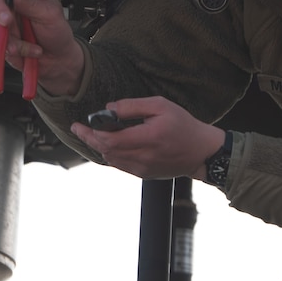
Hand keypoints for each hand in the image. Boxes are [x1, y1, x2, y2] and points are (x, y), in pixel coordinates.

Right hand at [0, 0, 84, 95]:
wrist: (59, 59)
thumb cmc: (58, 33)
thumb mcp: (52, 15)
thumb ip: (33, 5)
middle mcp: (14, 7)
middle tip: (8, 20)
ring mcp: (8, 24)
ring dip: (13, 37)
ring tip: (30, 43)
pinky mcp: (5, 41)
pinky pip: (1, 44)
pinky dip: (18, 50)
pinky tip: (31, 50)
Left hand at [70, 96, 225, 180]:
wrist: (201, 151)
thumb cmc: (184, 125)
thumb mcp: (161, 106)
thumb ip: (133, 106)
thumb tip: (108, 108)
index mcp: (149, 137)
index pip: (110, 139)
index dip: (92, 132)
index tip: (81, 124)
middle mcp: (144, 156)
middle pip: (106, 151)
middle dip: (89, 139)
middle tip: (80, 129)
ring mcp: (143, 168)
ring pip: (110, 160)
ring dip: (99, 147)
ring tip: (94, 135)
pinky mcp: (144, 174)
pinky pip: (120, 165)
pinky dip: (111, 154)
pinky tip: (111, 145)